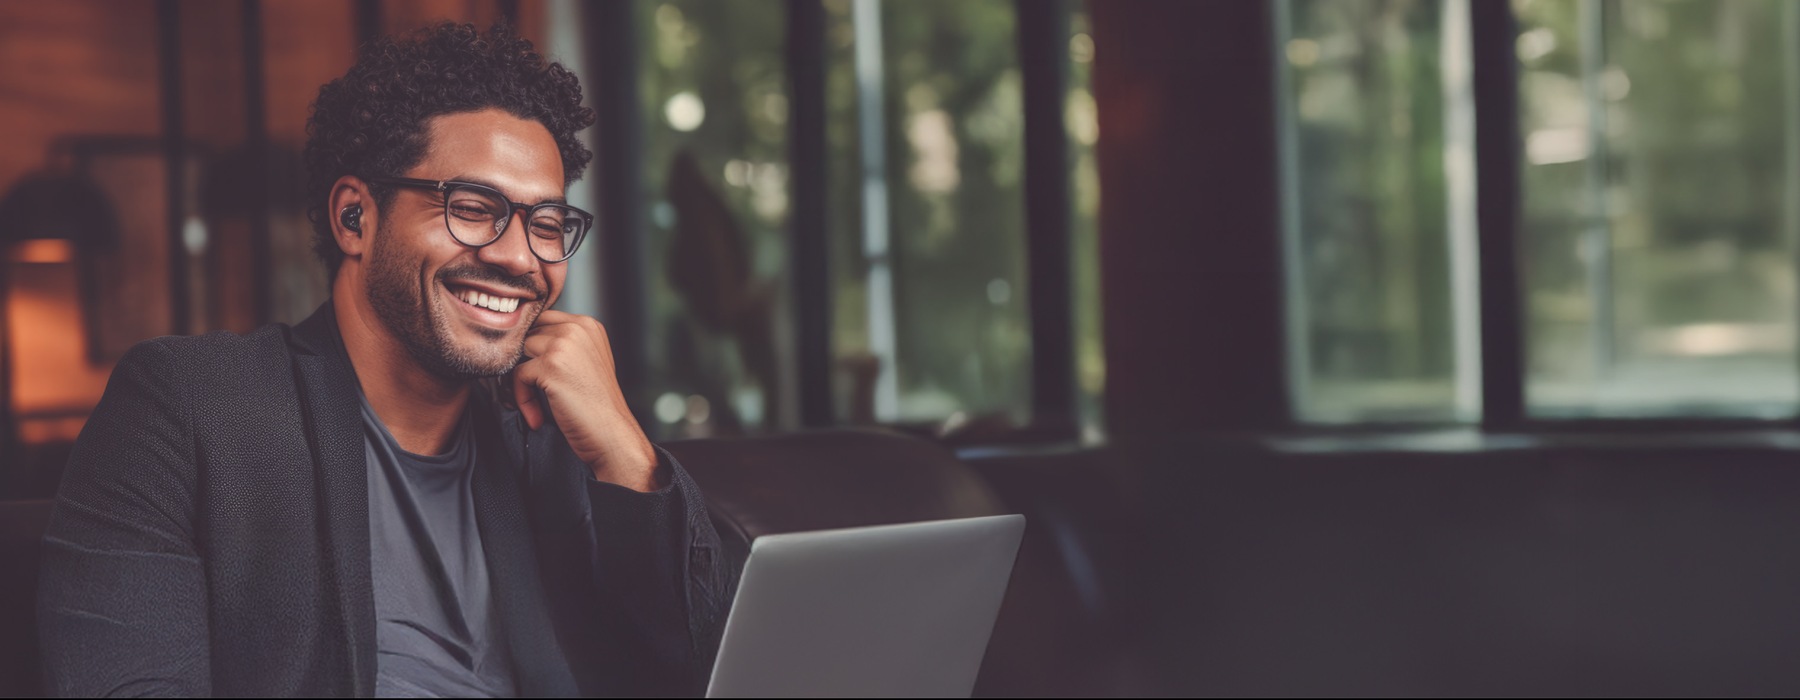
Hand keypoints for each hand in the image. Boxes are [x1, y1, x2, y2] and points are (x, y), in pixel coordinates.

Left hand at [505, 309, 659, 490]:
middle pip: (528, 333)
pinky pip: (517, 374)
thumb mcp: (587, 362)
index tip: (535, 373)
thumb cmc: (597, 406)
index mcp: (587, 325)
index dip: (533, 346)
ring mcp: (564, 345)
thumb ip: (563, 346)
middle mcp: (577, 329)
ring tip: (533, 404)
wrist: (612, 434)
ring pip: (518, 351)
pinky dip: (522, 398)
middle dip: (523, 360)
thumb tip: (522, 343)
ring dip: (520, 380)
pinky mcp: (551, 365)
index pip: (542, 319)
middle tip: (529, 389)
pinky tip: (536, 416)